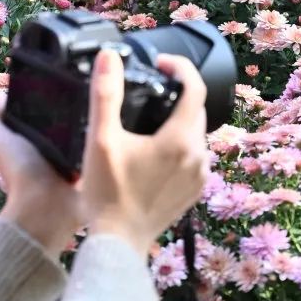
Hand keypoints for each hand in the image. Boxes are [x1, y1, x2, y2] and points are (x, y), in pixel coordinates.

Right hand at [0, 50, 208, 258]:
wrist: (119, 243)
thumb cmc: (107, 192)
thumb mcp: (101, 139)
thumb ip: (105, 94)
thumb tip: (109, 57)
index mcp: (180, 139)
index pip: (195, 87)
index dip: (180, 67)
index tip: (159, 63)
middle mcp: (198, 156)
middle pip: (196, 110)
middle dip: (176, 94)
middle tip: (147, 88)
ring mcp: (199, 177)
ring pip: (195, 135)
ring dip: (177, 121)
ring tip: (147, 121)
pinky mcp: (194, 192)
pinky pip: (193, 157)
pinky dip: (178, 146)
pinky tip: (153, 152)